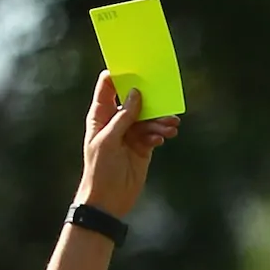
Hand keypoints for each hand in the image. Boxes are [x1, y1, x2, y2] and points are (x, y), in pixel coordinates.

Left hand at [75, 71, 180, 218]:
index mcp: (100, 115)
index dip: (119, 75)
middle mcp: (115, 121)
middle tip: (163, 95)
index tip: (136, 69)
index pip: (108, 86)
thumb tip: (136, 93)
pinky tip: (165, 137)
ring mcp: (129, 133)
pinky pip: (154, 132)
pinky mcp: (142, 146)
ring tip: (169, 127)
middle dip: (148, 97)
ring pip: (148, 116)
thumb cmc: (100, 170)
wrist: (108, 201)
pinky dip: (160, 133)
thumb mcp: (108, 140)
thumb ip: (123, 116)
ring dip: (159, 119)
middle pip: (133, 98)